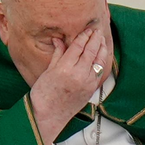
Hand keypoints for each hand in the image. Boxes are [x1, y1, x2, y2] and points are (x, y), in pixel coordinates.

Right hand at [30, 28, 110, 144]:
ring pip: (98, 60)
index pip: (78, 46)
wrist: (48, 115)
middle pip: (91, 51)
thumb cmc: (43, 95)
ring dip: (101, 48)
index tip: (86, 29)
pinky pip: (99, 72)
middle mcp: (78, 75)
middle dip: (95, 38)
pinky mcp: (91, 90)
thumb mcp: (48, 71)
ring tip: (101, 40)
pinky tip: (101, 55)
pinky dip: (101, 61)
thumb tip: (59, 40)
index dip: (83, 36)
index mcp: (65, 68)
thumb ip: (58, 54)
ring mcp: (86, 83)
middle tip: (96, 30)